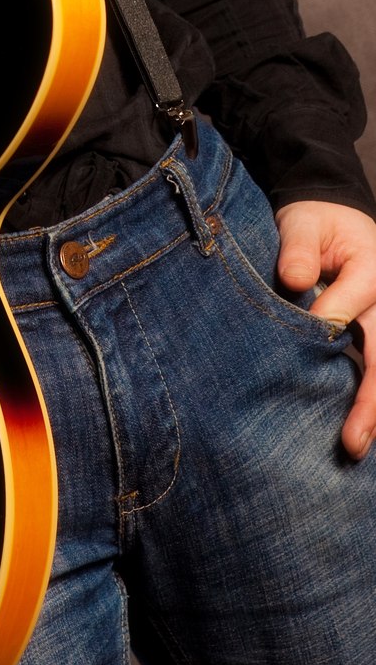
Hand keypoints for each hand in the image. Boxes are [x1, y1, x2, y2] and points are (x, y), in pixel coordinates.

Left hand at [275, 199, 375, 459]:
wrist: (335, 217)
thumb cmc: (316, 222)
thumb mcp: (304, 222)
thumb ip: (299, 250)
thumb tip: (296, 281)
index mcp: (370, 269)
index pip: (347, 308)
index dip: (324, 328)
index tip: (301, 343)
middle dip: (371, 400)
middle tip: (353, 441)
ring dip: (374, 409)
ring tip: (357, 447)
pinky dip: (370, 399)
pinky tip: (359, 431)